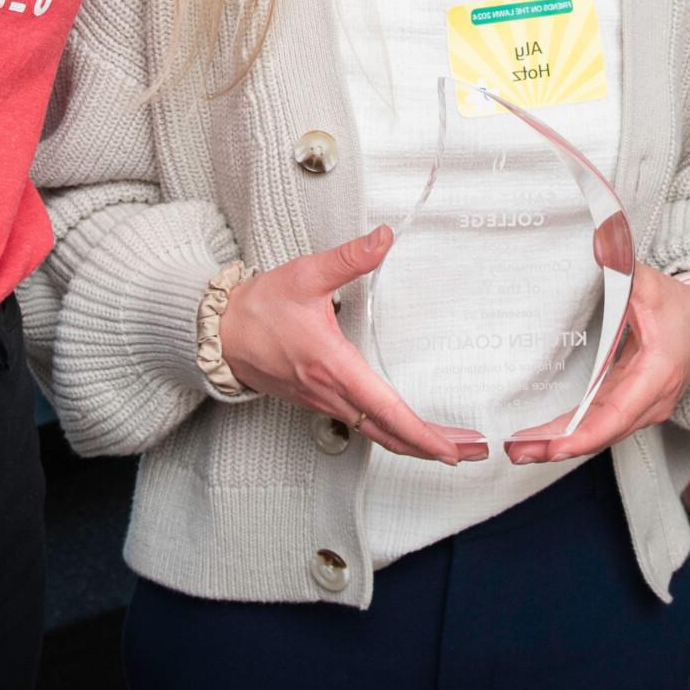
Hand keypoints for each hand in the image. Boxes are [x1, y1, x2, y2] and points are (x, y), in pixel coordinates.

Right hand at [217, 227, 486, 464]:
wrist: (219, 333)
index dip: (420, 432)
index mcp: (332, 365)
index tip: (448, 447)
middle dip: (430, 446)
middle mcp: (330, 391)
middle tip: (469, 452)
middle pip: (387, 432)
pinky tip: (405, 431)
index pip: (385, 409)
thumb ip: (349, 257)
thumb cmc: (260, 307)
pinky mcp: (316, 400)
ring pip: (374, 432)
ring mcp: (322, 400)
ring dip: (412, 443)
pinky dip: (389, 434)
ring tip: (448, 446)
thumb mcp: (306, 274)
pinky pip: (360, 425)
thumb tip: (383, 237)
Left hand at [505, 234, 689, 465]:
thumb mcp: (651, 284)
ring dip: (560, 445)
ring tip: (519, 449)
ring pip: (600, 434)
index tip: (554, 445)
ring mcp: (643, 408)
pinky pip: (600, 427)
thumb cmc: (680, 306)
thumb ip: (622, 269)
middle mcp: (652, 400)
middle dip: (560, 446)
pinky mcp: (631, 406)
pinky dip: (571, 436)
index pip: (618, 414)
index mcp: (658, 373)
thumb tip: (597, 246)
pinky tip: (541, 441)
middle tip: (518, 450)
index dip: (585, 434)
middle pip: (603, 432)